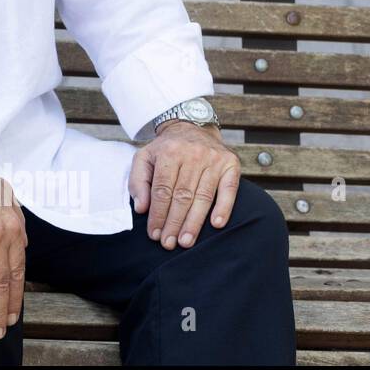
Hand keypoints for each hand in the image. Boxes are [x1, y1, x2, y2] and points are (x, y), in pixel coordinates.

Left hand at [129, 120, 239, 249]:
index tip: (154, 234)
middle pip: (182, 195)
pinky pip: (229, 189)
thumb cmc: (165, 149)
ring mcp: (214, 159)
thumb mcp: (144, 157)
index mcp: (169, 152)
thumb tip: (141, 208)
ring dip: (194, 222)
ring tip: (186, 241)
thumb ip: (138, 181)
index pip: (162, 190)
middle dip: (174, 223)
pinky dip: (224, 207)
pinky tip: (217, 224)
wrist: (191, 126)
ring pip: (203, 196)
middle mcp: (192, 154)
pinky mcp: (231, 164)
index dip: (157, 214)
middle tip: (169, 243)